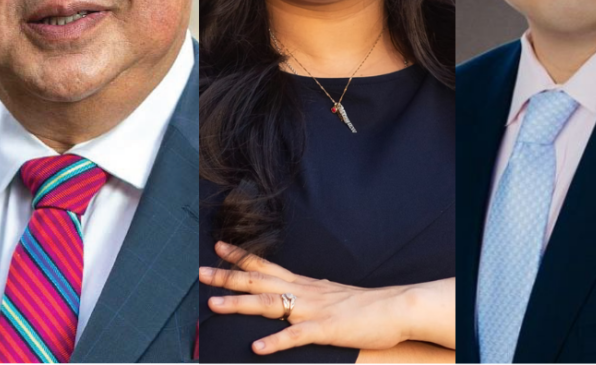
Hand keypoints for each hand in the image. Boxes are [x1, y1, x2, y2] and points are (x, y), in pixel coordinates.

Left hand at [199, 241, 415, 355]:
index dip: (240, 257)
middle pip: (257, 282)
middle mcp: (302, 292)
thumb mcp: (329, 293)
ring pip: (268, 305)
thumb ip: (309, 293)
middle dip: (227, 277)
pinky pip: (295, 336)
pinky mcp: (324, 330)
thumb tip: (294, 292)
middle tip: (201, 272)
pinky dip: (274, 341)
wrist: (394, 307)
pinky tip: (256, 347)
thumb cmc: (363, 305)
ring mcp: (312, 310)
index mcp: (303, 283)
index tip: (218, 247)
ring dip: (239, 304)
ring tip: (214, 304)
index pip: (265, 266)